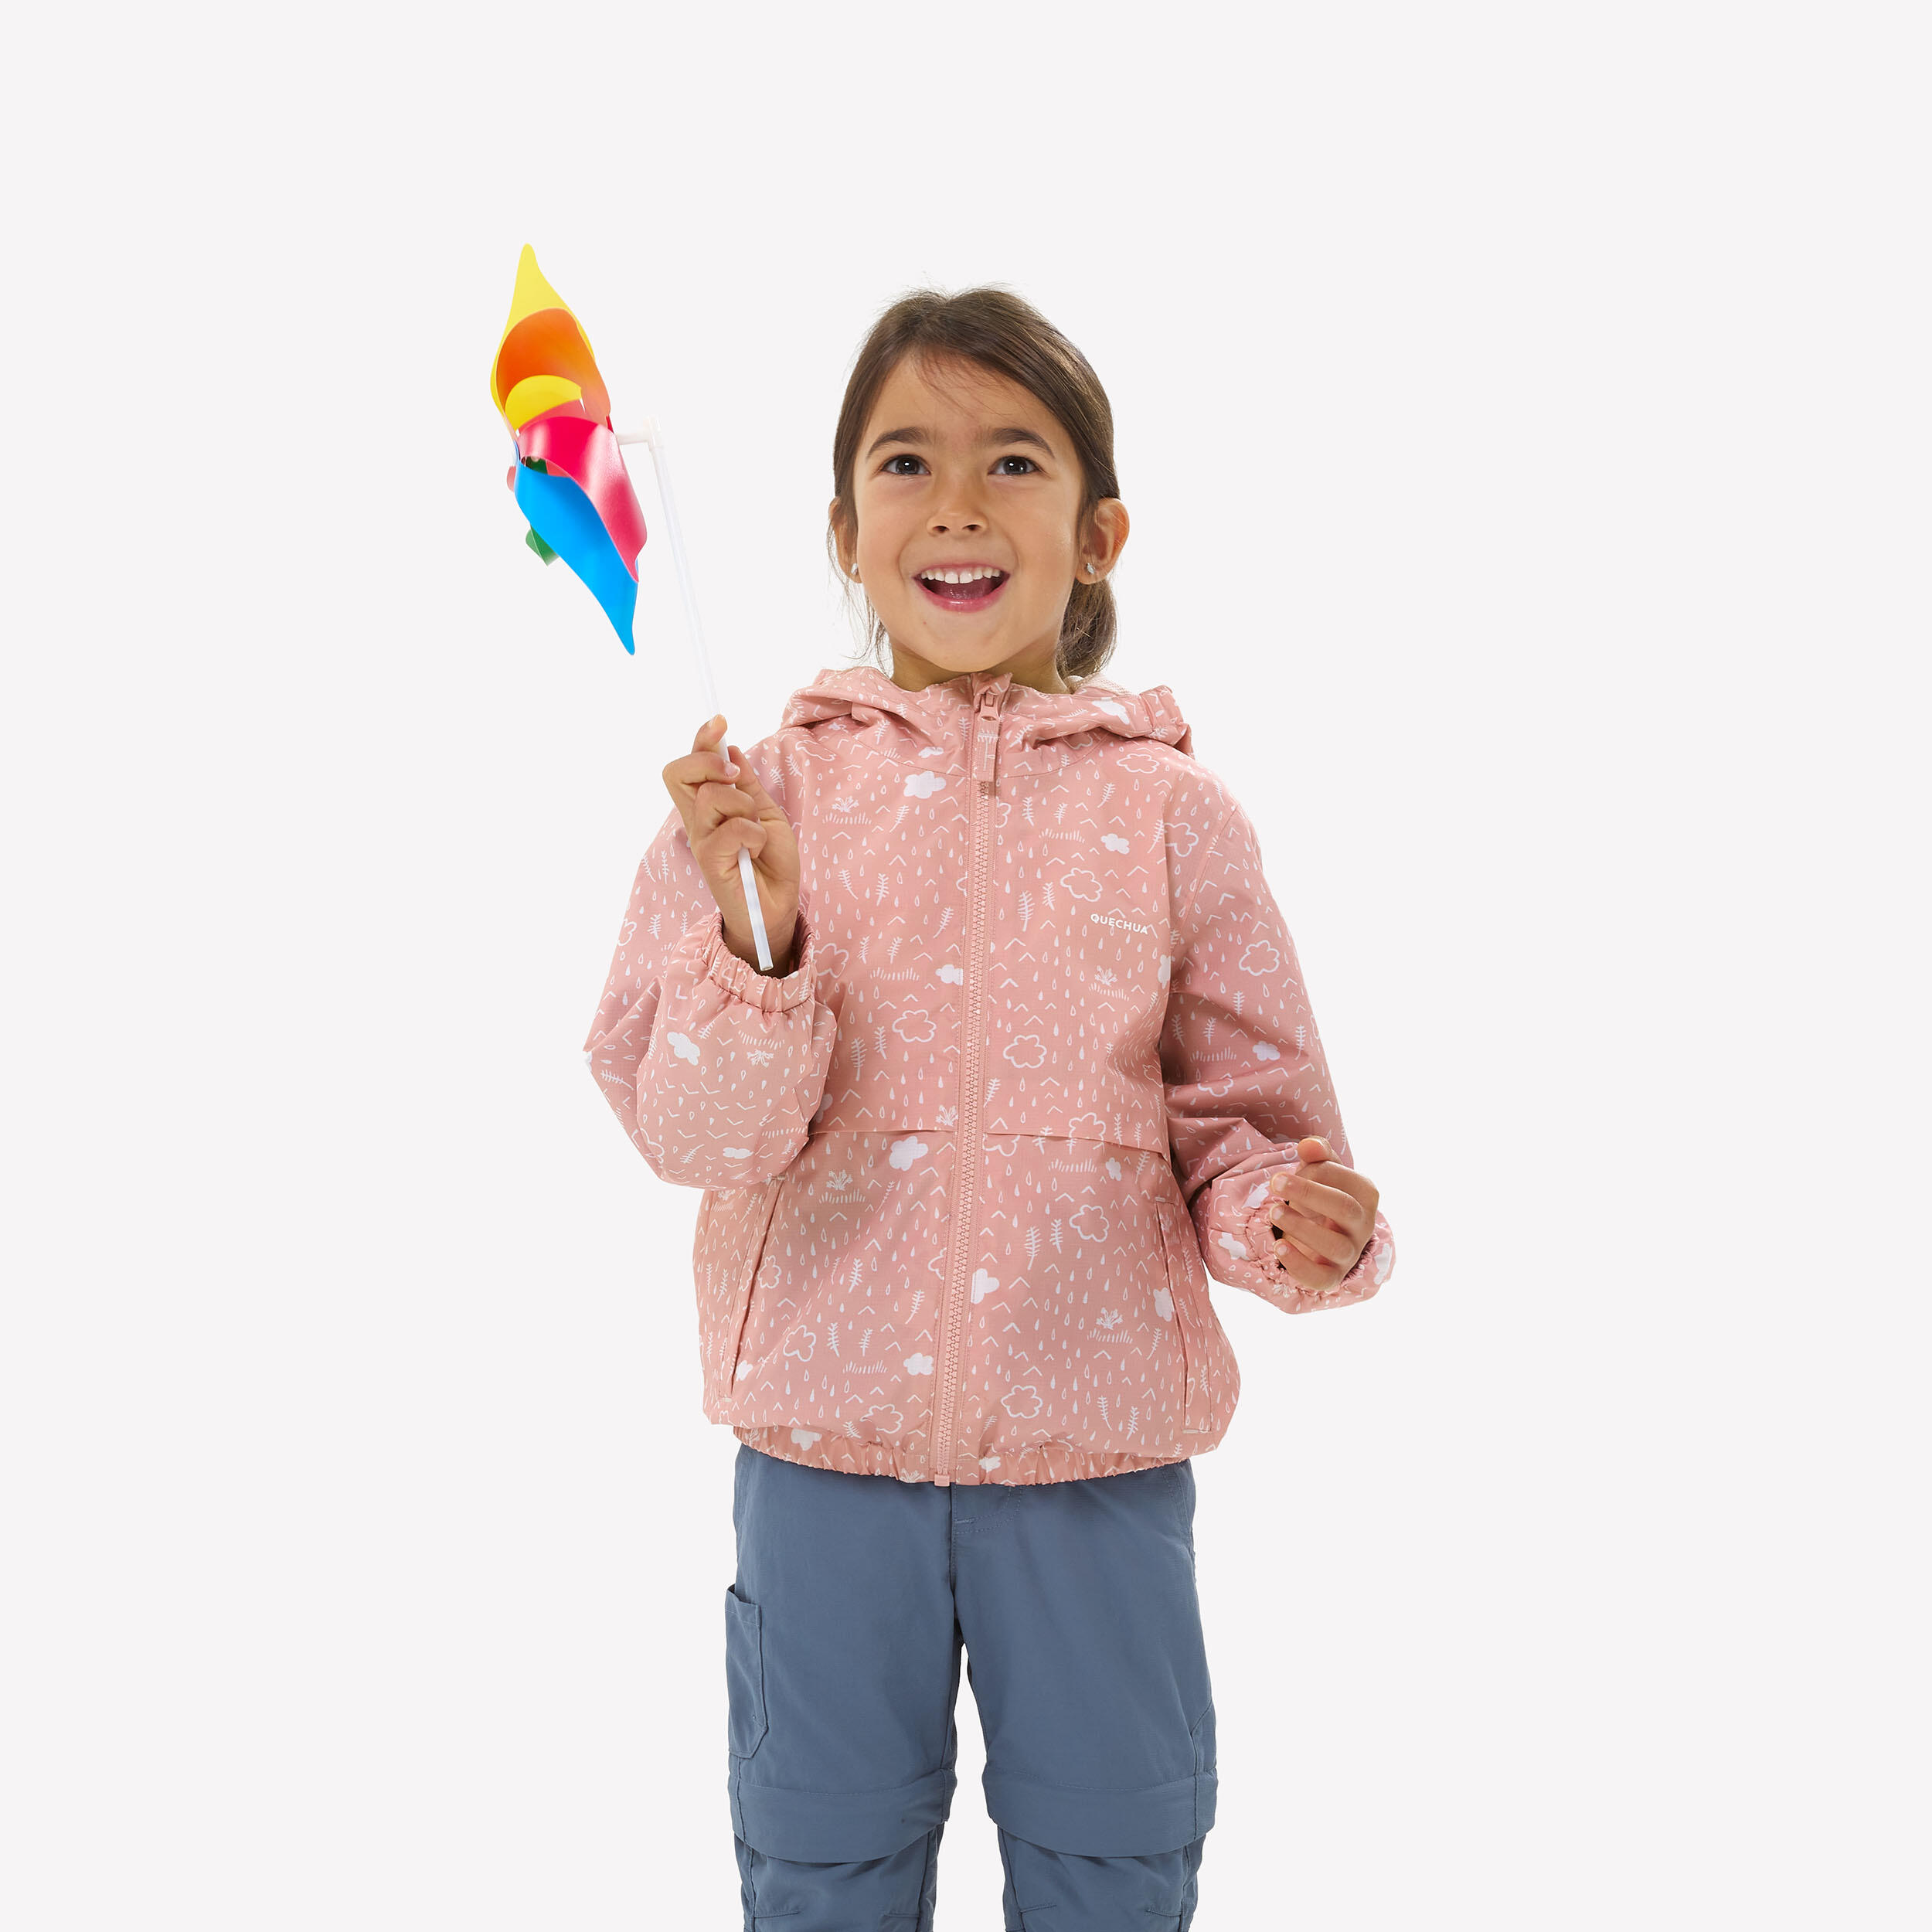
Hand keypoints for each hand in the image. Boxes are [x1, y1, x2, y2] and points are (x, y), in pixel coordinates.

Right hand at [661, 715, 800, 972]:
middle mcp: (699, 821)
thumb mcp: (766, 814)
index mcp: (710, 808)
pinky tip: (756, 850)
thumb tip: (732, 750)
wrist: (778, 908)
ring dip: (743, 805)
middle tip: (735, 776)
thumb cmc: (772, 864)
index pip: (689, 766)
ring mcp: (702, 841)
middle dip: (706, 761)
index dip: (700, 739)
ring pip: (711, 796)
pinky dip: (752, 834)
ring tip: (755, 830)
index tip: (720, 721)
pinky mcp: (711, 862)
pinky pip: (731, 829)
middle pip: (677, 773)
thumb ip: (748, 786)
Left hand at [1266, 1137, 1379, 1294]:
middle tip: (1274, 1183)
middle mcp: (1364, 1224)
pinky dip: (1299, 1265)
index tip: (1288, 1170)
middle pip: (1344, 1208)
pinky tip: (1278, 1247)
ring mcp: (1350, 1253)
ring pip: (1334, 1245)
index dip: (1315, 1171)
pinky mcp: (1333, 1276)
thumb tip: (1308, 1145)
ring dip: (1301, 1227)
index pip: (1346, 1179)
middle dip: (1308, 1193)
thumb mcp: (1321, 1171)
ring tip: (1273, 1212)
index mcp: (1365, 1194)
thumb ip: (1318, 1154)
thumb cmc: (1322, 1194)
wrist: (1323, 1233)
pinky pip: (1321, 1278)